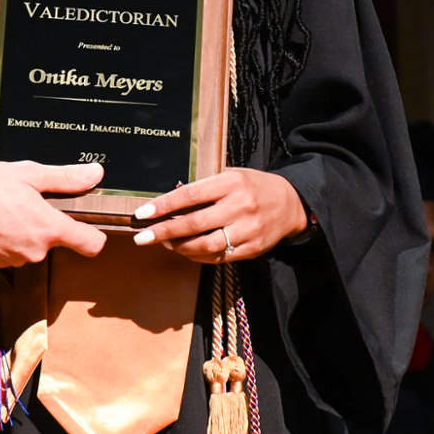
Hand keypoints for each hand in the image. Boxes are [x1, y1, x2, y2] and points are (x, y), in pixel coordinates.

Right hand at [0, 161, 106, 265]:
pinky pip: (12, 251)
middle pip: (55, 240)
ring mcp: (14, 259)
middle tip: (30, 202)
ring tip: (7, 209)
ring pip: (32, 245)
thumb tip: (94, 174)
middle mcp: (35, 250)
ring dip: (25, 230)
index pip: (90, 244)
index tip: (94, 229)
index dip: (95, 236)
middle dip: (46, 223)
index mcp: (48, 228)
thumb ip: (65, 178)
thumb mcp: (28, 174)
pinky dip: (7, 238)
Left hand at [128, 169, 307, 261]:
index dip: (164, 205)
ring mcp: (247, 230)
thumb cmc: (253, 186)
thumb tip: (169, 202)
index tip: (142, 214)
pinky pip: (219, 257)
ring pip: (206, 245)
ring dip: (180, 247)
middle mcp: (239, 207)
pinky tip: (187, 251)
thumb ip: (204, 188)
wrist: (291, 203)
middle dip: (165, 231)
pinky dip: (199, 256)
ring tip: (165, 243)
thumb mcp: (231, 176)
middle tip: (143, 237)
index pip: (191, 195)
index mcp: (231, 183)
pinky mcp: (252, 249)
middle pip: (195, 224)